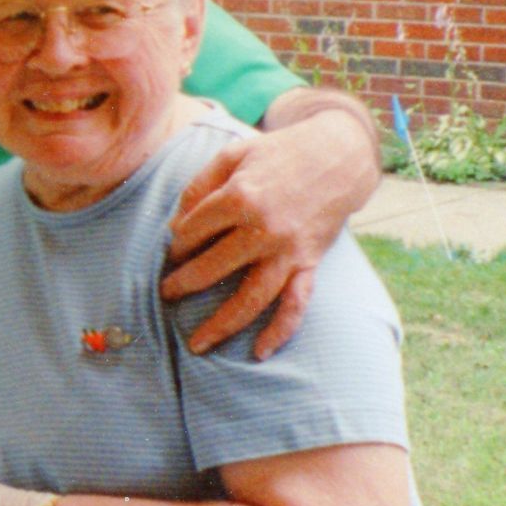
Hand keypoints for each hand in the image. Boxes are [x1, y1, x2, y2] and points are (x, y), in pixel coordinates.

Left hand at [162, 108, 369, 357]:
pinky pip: (296, 303)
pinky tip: (260, 351)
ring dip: (222, 324)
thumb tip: (173, 226)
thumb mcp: (233, 155)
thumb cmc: (278, 154)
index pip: (191, 233)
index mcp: (239, 198)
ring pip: (251, 297)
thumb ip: (198, 186)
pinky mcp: (309, 262)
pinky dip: (280, 330)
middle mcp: (264, 229)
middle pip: (212, 268)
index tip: (173, 250)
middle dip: (183, 284)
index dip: (176, 243)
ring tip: (196, 345)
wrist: (339, 155)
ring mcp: (288, 250)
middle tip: (166, 293)